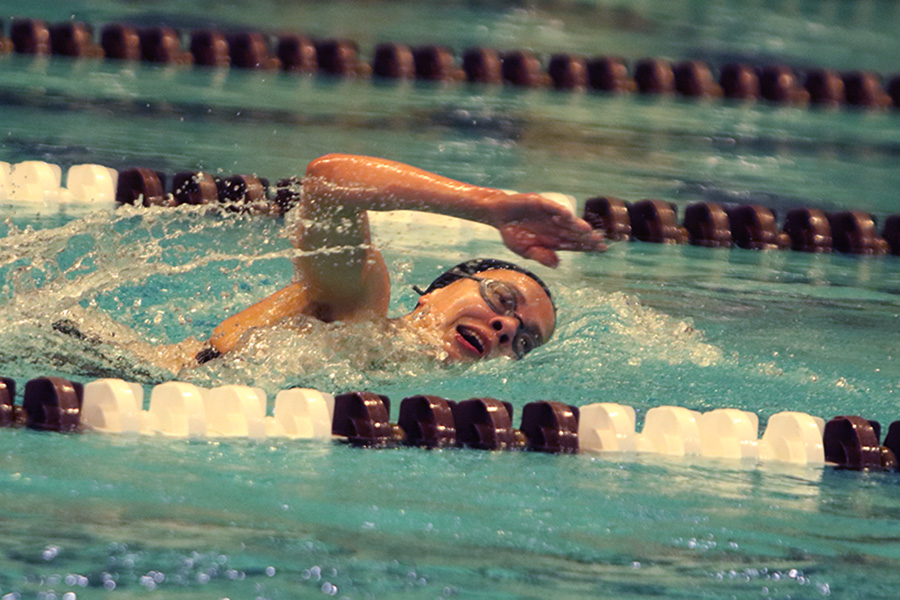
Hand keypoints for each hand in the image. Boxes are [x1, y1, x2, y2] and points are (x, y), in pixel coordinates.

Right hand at [492, 193, 606, 266]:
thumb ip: (541, 256)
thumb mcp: (524, 251)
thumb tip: (557, 264)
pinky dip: (559, 211)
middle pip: (575, 232)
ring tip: (588, 231)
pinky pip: (552, 207)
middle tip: (601, 241)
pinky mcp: (541, 204)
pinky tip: (568, 216)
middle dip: (588, 237)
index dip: (588, 246)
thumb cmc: (512, 233)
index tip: (601, 249)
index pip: (574, 243)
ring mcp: (549, 214)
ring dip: (578, 225)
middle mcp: (555, 226)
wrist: (498, 215)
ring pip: (567, 221)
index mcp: (553, 239)